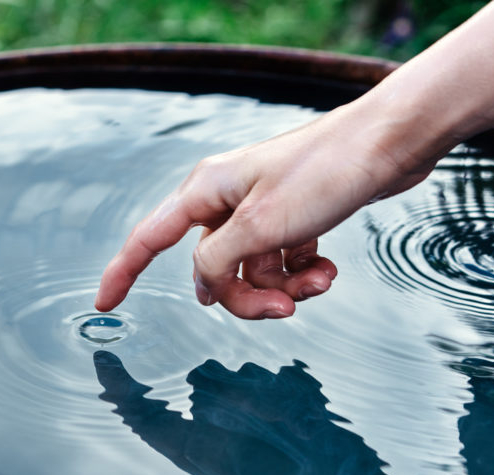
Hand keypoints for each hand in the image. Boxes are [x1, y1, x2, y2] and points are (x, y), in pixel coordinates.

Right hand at [94, 103, 436, 318]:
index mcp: (204, 192)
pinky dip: (303, 274)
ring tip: (319, 282)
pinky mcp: (292, 217)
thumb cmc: (324, 171)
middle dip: (247, 298)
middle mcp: (226, 200)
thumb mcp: (260, 225)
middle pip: (213, 271)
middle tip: (284, 311)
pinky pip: (282, 262)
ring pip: (252, 272)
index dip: (122, 274)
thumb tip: (202, 284)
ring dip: (284, 288)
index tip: (104, 306)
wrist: (389, 143)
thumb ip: (217, 260)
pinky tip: (327, 268)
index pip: (147, 240)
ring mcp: (259, 210)